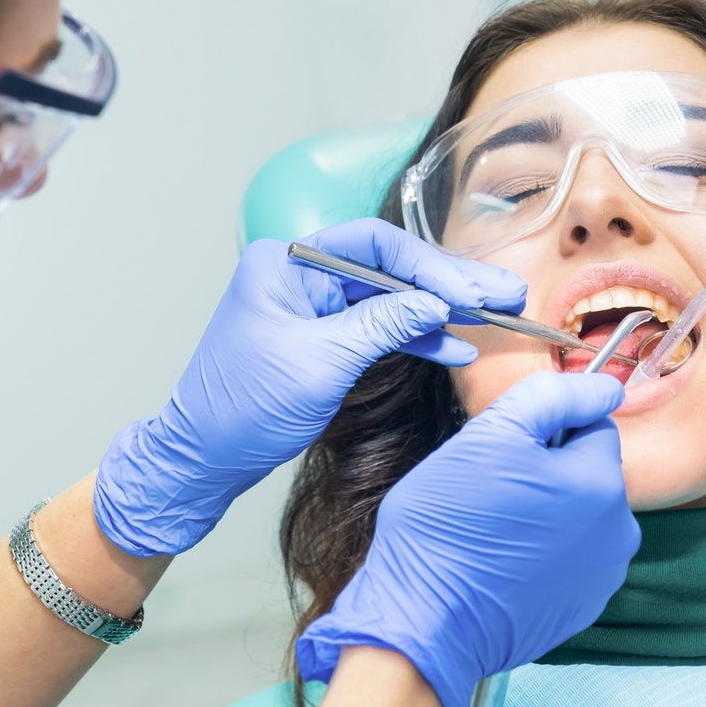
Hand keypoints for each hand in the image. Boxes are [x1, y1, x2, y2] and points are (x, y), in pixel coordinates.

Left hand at [94, 218, 527, 556]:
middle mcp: (301, 275)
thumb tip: (435, 303)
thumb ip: (381, 327)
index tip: (465, 292)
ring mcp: (315, 307)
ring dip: (443, 311)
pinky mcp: (325, 339)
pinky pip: (381, 329)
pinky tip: (457, 348)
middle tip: (505, 290)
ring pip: (393, 299)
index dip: (427, 267)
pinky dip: (418, 339)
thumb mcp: (319, 364)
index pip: (373, 245)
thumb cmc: (240, 410)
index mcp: (287, 263)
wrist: (200, 461)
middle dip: (449, 282)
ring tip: (499, 314)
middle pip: (390, 268)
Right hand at [295, 372, 638, 706]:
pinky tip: (504, 563)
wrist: (424, 623)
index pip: (593, 424)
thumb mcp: (489, 435)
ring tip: (496, 529)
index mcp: (601, 483)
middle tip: (493, 489)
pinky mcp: (582, 608)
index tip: (505, 451)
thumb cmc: (448, 526)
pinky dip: (545, 554)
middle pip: (589, 472)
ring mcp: (603, 576)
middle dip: (549, 471)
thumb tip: (606, 387)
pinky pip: (571, 559)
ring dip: (549, 513)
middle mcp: (619, 532)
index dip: (546, 428)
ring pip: (581, 516)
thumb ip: (554, 398)